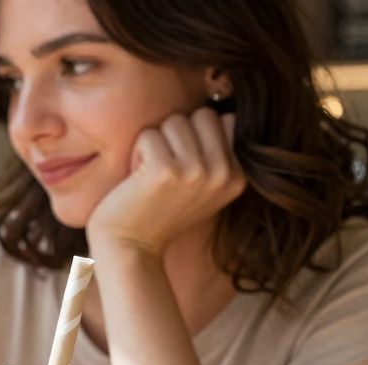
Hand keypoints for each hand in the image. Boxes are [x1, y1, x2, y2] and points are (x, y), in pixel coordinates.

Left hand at [86, 108, 244, 256]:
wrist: (130, 248)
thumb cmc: (157, 213)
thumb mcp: (200, 188)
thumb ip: (218, 154)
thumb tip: (228, 113)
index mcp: (237, 176)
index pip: (222, 119)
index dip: (193, 137)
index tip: (180, 170)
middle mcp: (222, 173)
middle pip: (200, 115)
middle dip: (175, 134)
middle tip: (162, 168)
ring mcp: (196, 171)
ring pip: (174, 121)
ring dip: (155, 143)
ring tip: (149, 175)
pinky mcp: (165, 170)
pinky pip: (148, 134)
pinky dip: (135, 152)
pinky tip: (136, 179)